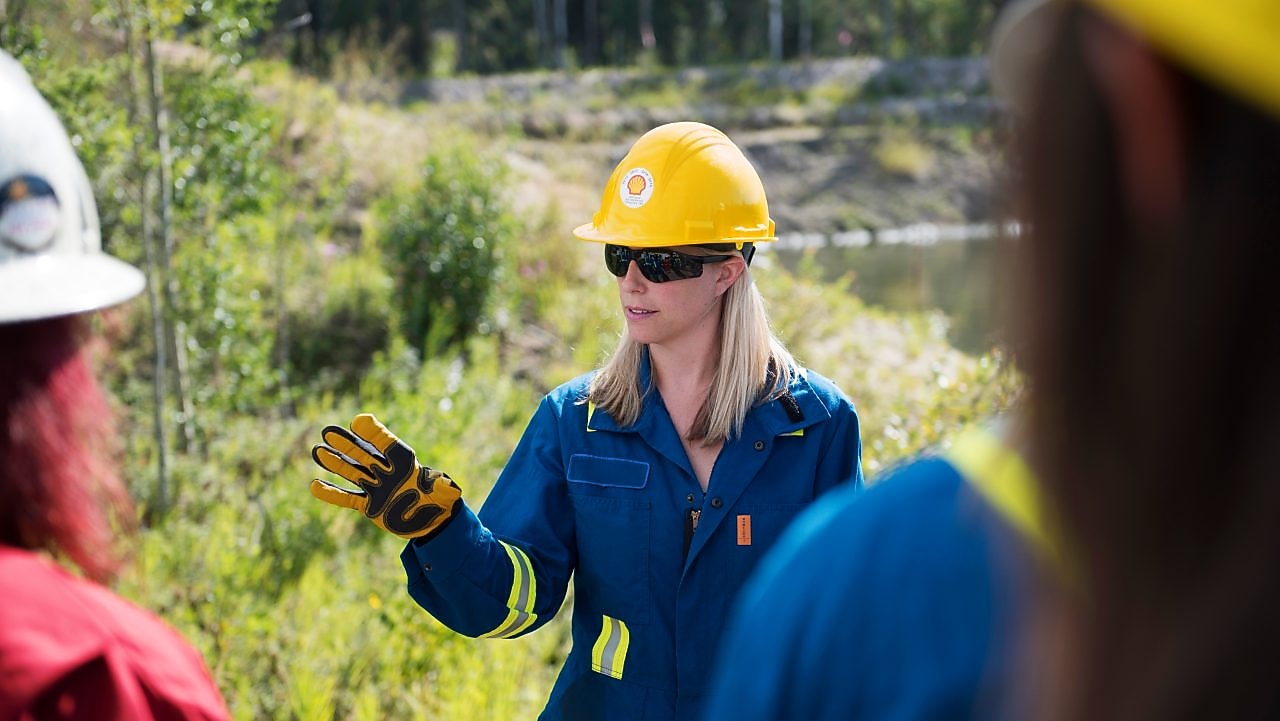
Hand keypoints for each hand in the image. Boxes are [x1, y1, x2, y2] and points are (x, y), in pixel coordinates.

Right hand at [310, 413, 461, 538]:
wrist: (431, 519)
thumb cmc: (440, 501)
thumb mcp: (444, 493)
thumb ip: (442, 486)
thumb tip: (444, 482)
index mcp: (405, 463)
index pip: (388, 445)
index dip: (374, 433)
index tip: (359, 421)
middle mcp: (387, 472)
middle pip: (364, 454)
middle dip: (346, 443)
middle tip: (328, 431)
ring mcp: (377, 488)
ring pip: (352, 472)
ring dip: (335, 463)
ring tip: (317, 451)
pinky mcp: (370, 506)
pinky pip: (348, 498)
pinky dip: (333, 493)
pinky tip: (315, 486)